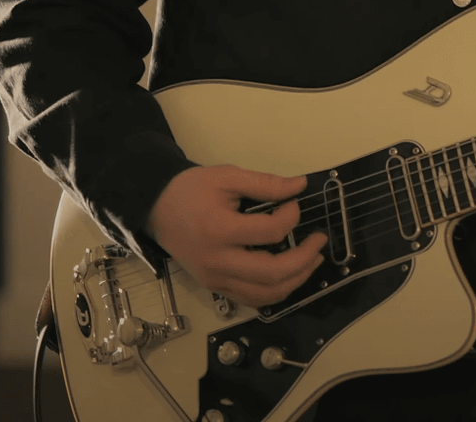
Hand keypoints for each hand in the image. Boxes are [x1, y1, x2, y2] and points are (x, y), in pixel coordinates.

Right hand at [148, 165, 327, 308]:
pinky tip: (290, 275)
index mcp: (219, 230)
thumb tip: (300, 187)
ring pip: (264, 294)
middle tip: (320, 240)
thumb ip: (266, 184)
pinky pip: (251, 299)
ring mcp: (215, 279)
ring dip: (296, 280)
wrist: (155, 208)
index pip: (270, 232)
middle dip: (305, 258)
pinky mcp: (214, 287)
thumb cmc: (191, 190)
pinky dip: (276, 291)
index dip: (291, 217)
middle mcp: (217, 261)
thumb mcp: (227, 177)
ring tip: (312, 260)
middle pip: (272, 273)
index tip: (295, 204)